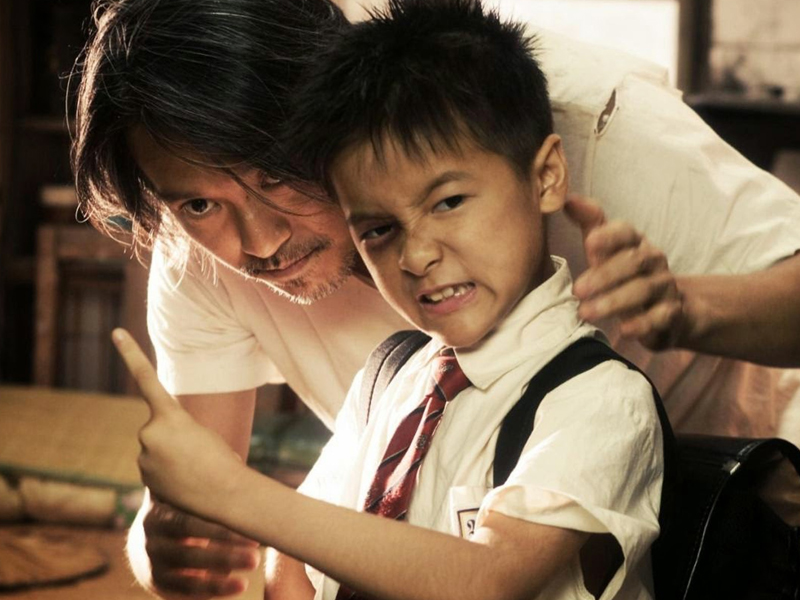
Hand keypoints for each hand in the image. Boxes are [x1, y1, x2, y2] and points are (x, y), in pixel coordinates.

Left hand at [112, 328, 245, 513]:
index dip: (130, 353)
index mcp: (169, 414)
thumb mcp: (202, 434)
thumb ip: (176, 432)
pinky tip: (186, 483)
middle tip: (197, 453)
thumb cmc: (222, 460)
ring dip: (172, 459)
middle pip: (156, 429)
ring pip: (155, 451)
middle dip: (173, 439)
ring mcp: (144, 457)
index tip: (116, 332)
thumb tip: (160, 448)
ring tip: (194, 470)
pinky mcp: (145, 478)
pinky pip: (155, 469)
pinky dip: (168, 475)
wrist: (225, 493)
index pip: (146, 378)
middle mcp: (149, 432)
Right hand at [127, 492, 260, 598]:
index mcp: (158, 514)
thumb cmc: (178, 506)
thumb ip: (199, 480)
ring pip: (189, 576)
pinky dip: (214, 591)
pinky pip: (186, 593)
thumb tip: (235, 459)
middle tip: (256, 553)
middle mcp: (152, 542)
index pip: (187, 522)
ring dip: (222, 574)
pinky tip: (240, 586)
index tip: (248, 525)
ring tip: (254, 564)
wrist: (147, 539)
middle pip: (189, 551)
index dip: (217, 528)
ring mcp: (154, 567)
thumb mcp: (179, 492)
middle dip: (224, 554)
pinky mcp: (159, 586)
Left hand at [564, 195, 685, 349]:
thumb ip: (590, 224)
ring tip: (586, 312)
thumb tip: (566, 200)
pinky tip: (623, 330)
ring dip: (614, 301)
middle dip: (604, 275)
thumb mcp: (607, 249)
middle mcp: (653, 260)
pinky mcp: (671, 313)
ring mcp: (664, 286)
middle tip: (577, 289)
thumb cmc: (625, 274)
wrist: (667, 308)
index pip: (625, 232)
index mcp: (635, 242)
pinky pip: (660, 318)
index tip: (589, 242)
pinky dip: (642, 324)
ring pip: (643, 290)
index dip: (609, 235)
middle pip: (632, 262)